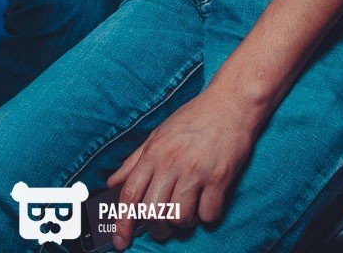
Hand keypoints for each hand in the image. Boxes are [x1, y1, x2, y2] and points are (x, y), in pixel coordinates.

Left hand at [107, 89, 262, 247]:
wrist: (231, 103)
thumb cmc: (194, 118)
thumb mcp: (158, 134)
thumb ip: (134, 161)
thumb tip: (112, 182)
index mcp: (153, 154)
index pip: (129, 195)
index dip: (122, 223)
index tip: (120, 241)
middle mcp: (171, 163)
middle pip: (153, 212)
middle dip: (156, 228)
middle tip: (163, 227)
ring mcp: (196, 171)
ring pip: (180, 217)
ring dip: (183, 222)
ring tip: (189, 210)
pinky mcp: (220, 177)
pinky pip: (208, 214)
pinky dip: (208, 217)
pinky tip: (208, 204)